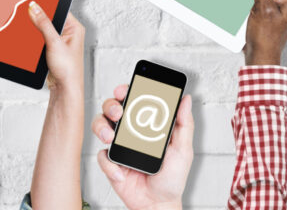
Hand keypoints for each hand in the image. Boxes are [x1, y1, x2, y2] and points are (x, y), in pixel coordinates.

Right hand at [28, 3, 83, 96]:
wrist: (65, 89)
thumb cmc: (69, 69)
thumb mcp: (54, 42)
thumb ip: (43, 23)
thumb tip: (34, 8)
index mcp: (75, 28)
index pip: (59, 9)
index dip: (46, 5)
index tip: (33, 2)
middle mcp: (69, 33)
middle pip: (50, 19)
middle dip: (39, 18)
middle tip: (28, 16)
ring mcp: (61, 41)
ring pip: (44, 29)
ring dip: (37, 30)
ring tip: (30, 29)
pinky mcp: (53, 48)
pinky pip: (42, 38)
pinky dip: (36, 38)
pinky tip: (32, 40)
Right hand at [92, 85, 193, 209]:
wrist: (159, 203)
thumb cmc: (172, 178)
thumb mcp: (183, 150)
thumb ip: (183, 124)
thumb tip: (186, 100)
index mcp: (146, 125)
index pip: (133, 100)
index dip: (126, 90)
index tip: (125, 89)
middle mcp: (129, 132)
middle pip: (111, 108)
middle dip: (111, 105)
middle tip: (119, 113)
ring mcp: (118, 146)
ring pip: (100, 125)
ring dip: (102, 128)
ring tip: (111, 138)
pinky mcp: (110, 163)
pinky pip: (101, 156)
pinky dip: (109, 164)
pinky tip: (122, 172)